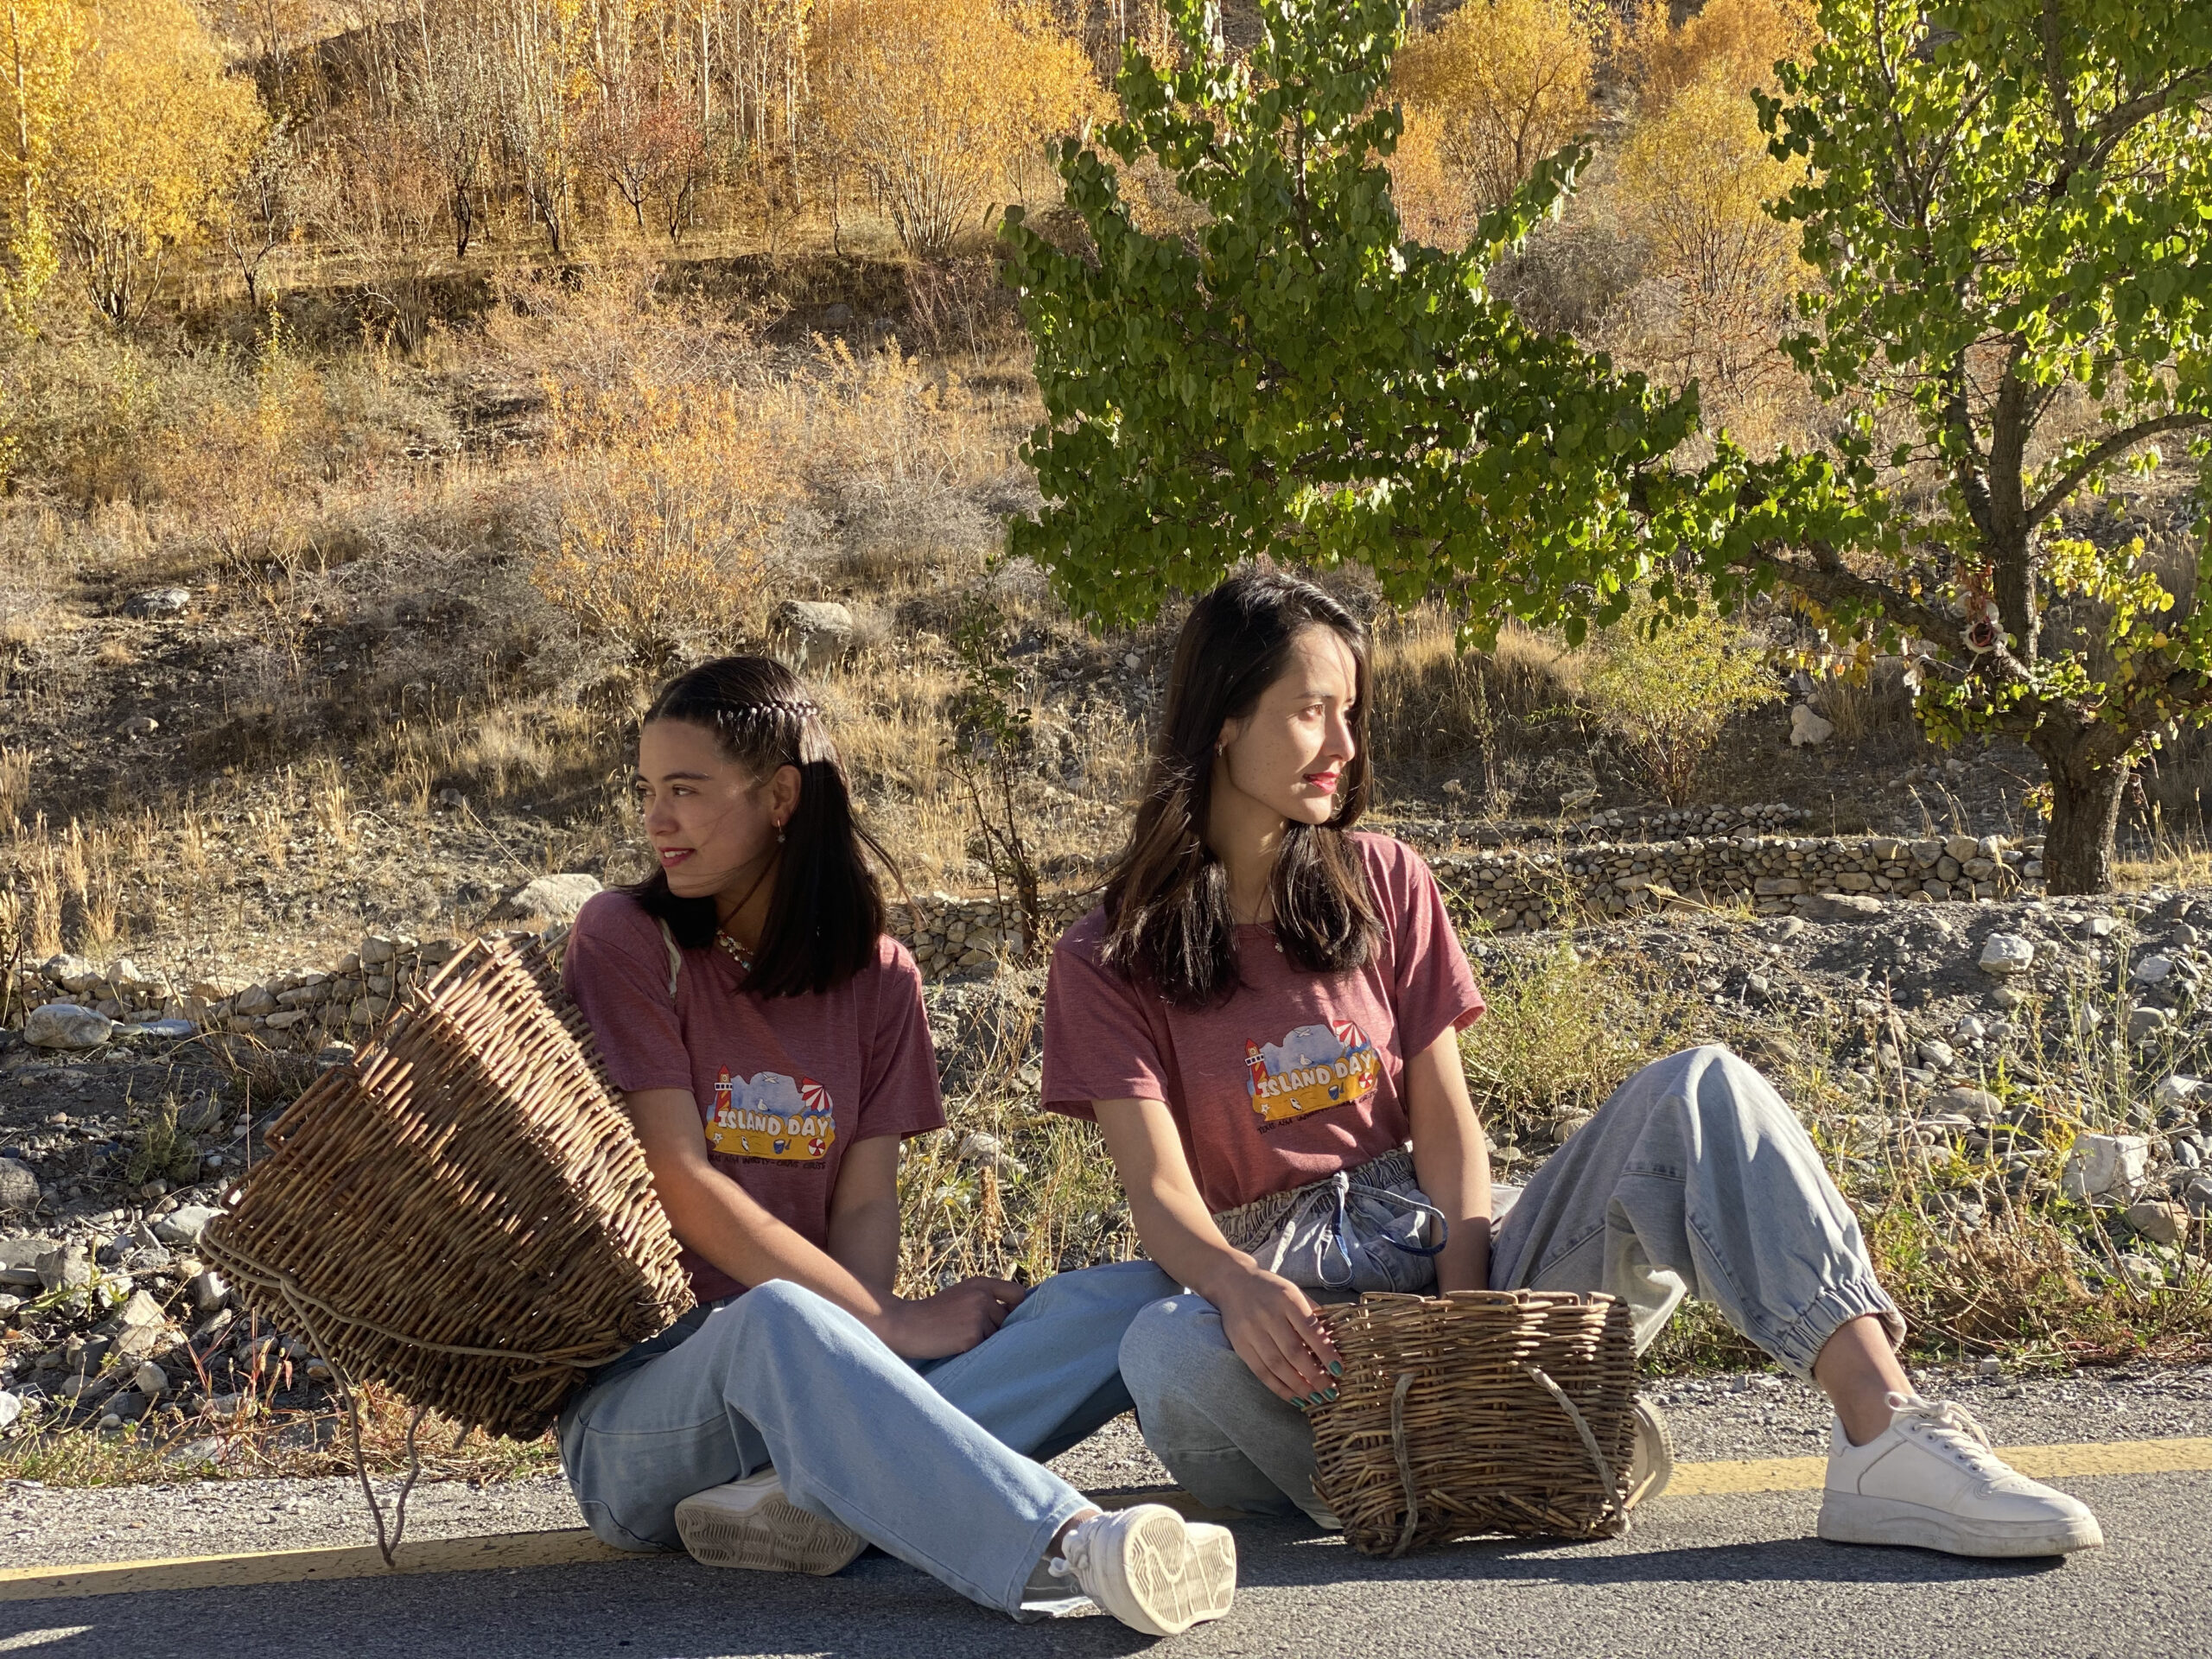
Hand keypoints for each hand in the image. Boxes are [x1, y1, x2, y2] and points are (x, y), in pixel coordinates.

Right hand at [874, 1276, 1025, 1358]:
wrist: (906, 1325)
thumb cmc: (934, 1314)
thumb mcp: (961, 1296)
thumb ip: (985, 1299)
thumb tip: (1018, 1314)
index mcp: (981, 1283)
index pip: (1018, 1293)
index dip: (1016, 1308)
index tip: (1008, 1318)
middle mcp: (983, 1296)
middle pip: (1008, 1320)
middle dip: (995, 1328)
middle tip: (968, 1330)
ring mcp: (978, 1315)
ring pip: (997, 1336)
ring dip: (983, 1341)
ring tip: (959, 1336)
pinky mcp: (973, 1336)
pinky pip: (985, 1348)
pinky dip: (974, 1350)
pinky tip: (956, 1344)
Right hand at [1211, 1265, 1340, 1405]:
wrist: (1232, 1282)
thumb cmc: (1271, 1290)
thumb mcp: (1295, 1292)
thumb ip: (1313, 1315)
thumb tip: (1335, 1343)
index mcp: (1286, 1299)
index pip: (1309, 1330)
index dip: (1325, 1351)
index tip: (1338, 1369)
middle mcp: (1268, 1315)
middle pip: (1293, 1352)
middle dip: (1314, 1375)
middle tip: (1330, 1391)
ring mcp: (1251, 1331)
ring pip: (1277, 1365)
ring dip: (1298, 1386)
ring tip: (1315, 1398)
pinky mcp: (1240, 1345)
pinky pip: (1261, 1372)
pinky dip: (1279, 1388)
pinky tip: (1294, 1397)